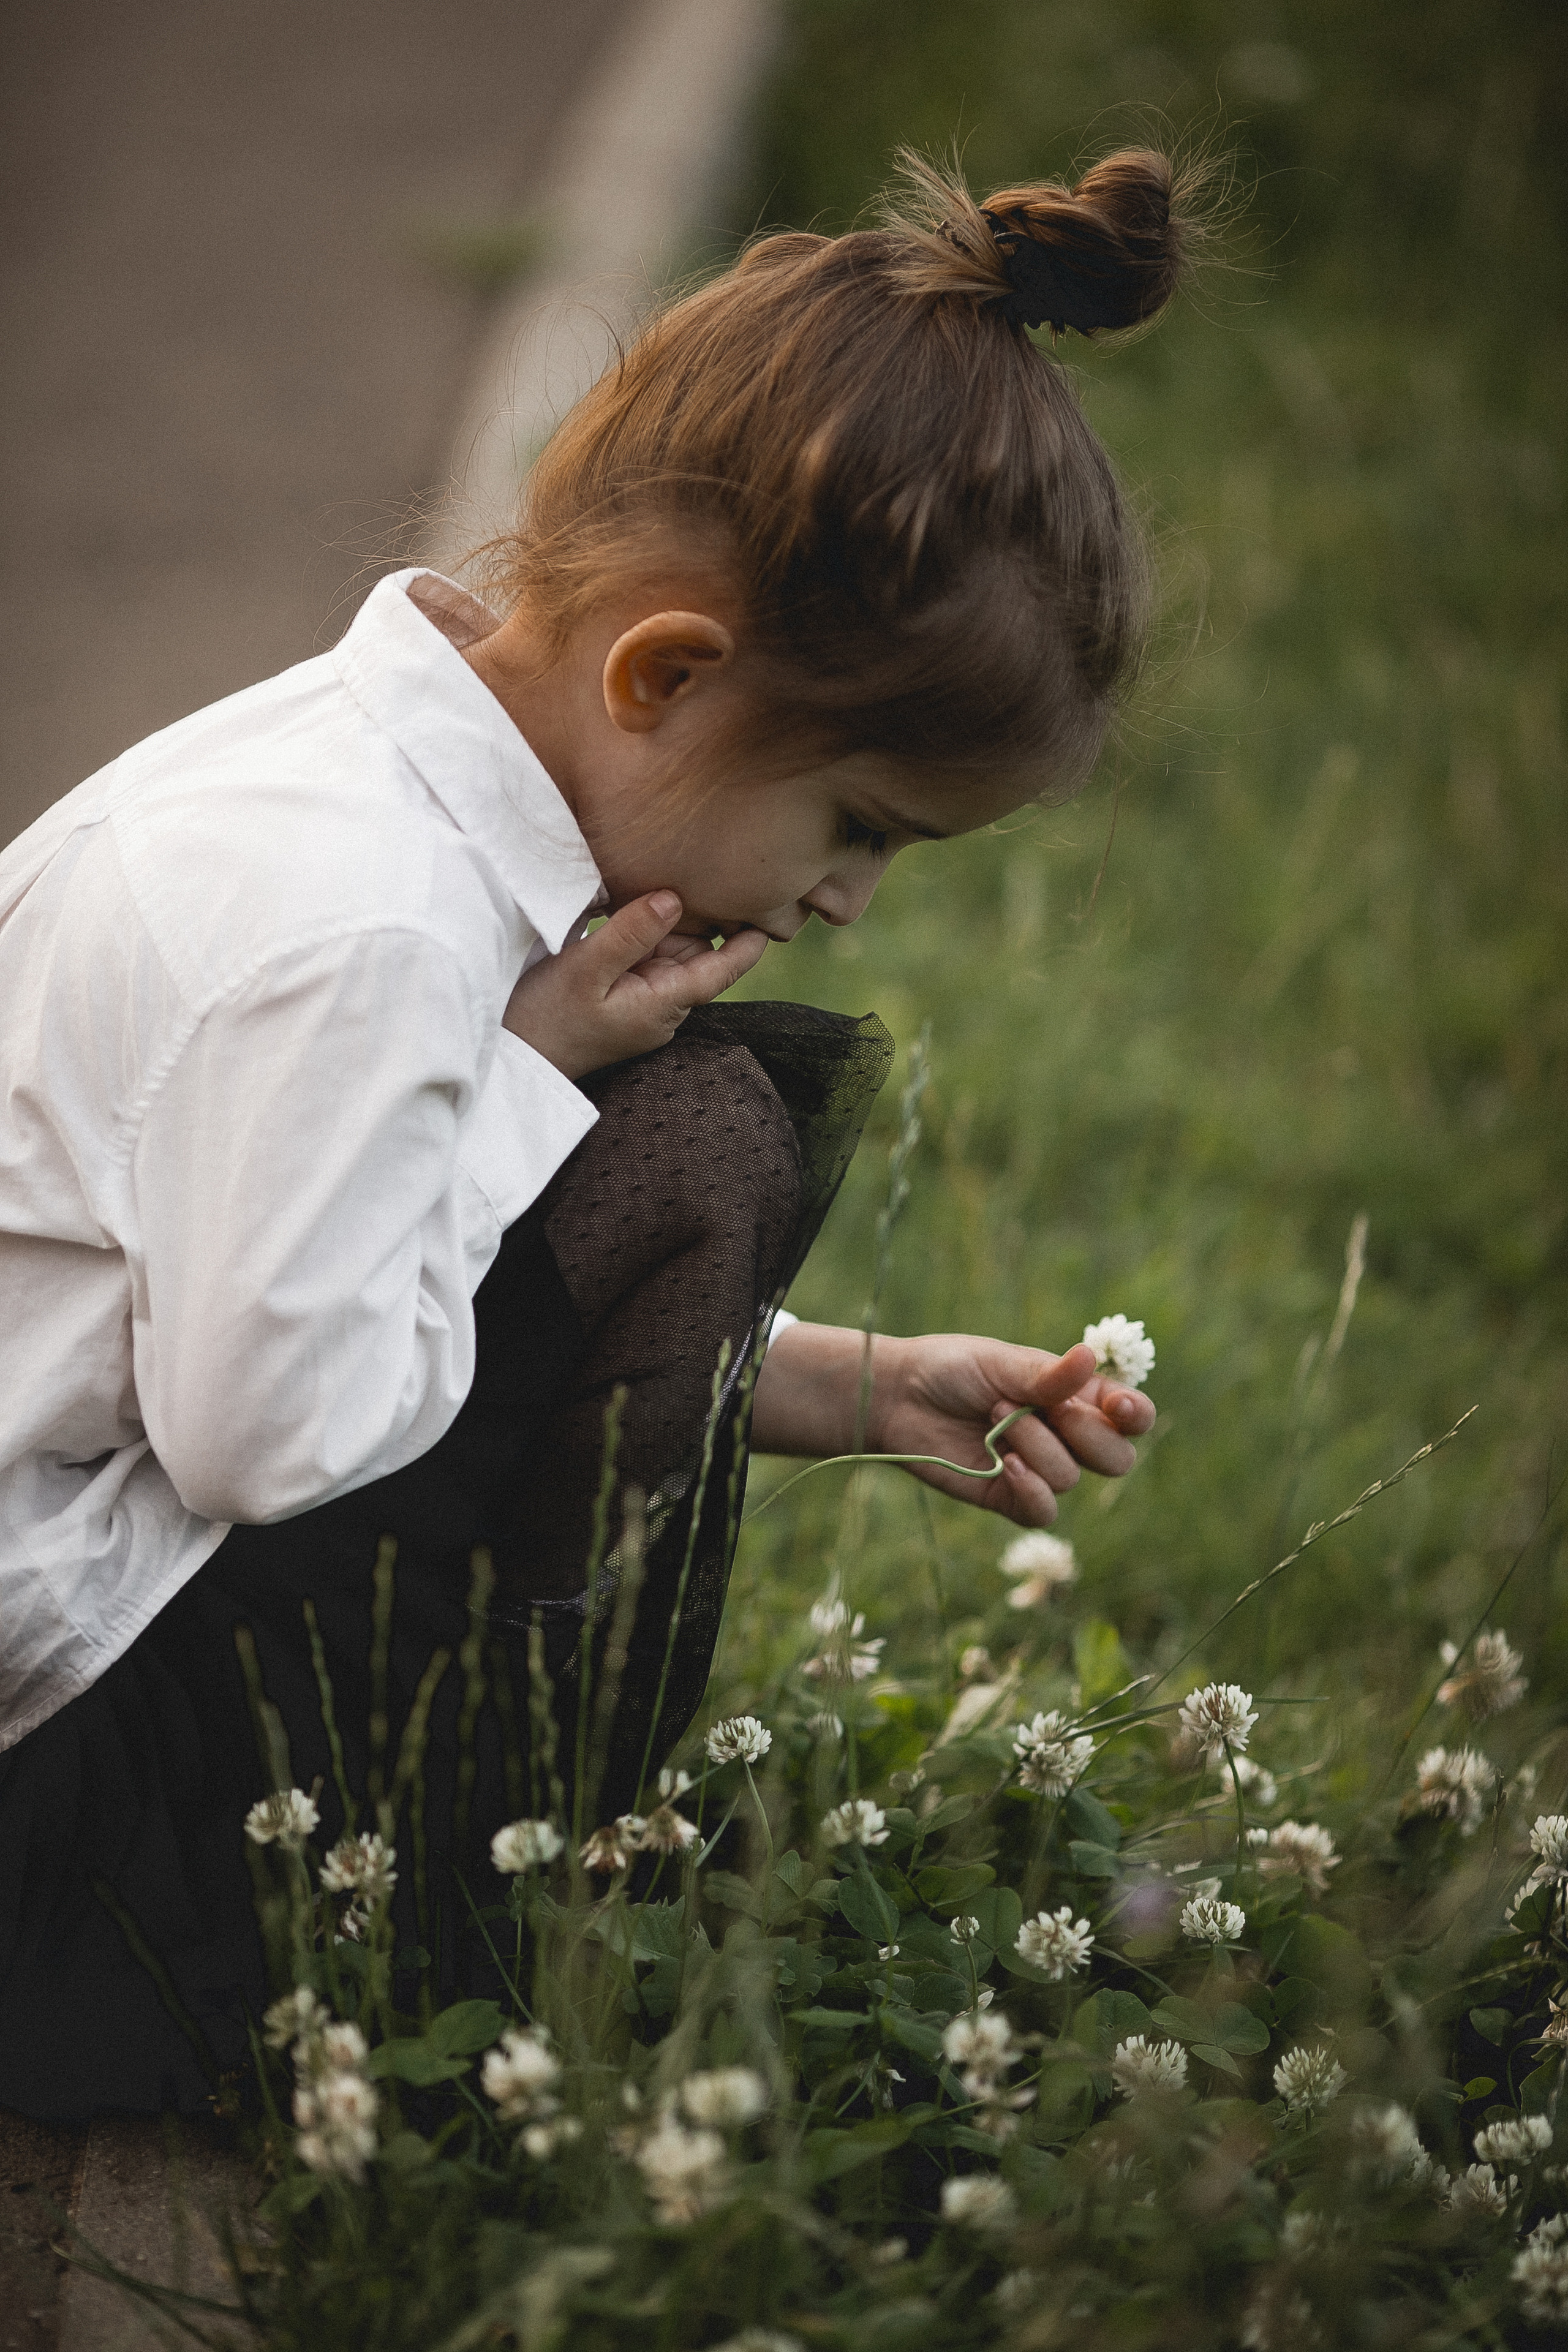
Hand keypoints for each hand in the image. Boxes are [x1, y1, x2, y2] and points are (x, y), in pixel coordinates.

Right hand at [503, 892, 766, 1078]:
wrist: (514, 1057)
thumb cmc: (546, 1017)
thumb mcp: (585, 969)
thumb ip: (631, 934)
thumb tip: (673, 899)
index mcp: (664, 1005)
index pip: (721, 970)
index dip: (748, 941)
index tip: (770, 910)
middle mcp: (663, 1006)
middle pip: (697, 953)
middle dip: (698, 917)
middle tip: (694, 867)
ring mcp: (643, 1003)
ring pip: (671, 952)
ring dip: (666, 922)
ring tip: (658, 879)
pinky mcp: (623, 997)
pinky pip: (646, 959)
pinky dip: (644, 934)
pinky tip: (630, 906)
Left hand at [866, 1333, 1153, 1525]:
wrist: (897, 1396)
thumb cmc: (951, 1368)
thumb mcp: (1001, 1362)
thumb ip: (1048, 1374)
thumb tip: (1090, 1357)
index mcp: (1074, 1395)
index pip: (1130, 1415)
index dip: (1135, 1415)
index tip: (1117, 1406)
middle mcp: (1064, 1435)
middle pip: (1116, 1458)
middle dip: (1088, 1435)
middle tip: (1049, 1409)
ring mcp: (1038, 1468)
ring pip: (1070, 1478)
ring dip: (1036, 1445)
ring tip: (995, 1417)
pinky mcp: (1008, 1496)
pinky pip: (1043, 1511)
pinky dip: (1031, 1490)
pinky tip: (1004, 1465)